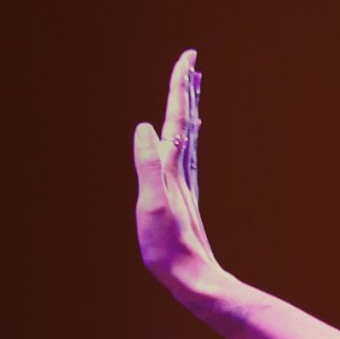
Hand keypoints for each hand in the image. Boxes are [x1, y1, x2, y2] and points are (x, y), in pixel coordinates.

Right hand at [134, 50, 222, 307]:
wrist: (193, 281)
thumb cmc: (170, 250)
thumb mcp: (153, 206)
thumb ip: (149, 166)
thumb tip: (146, 127)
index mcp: (173, 169)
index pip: (177, 118)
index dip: (180, 86)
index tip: (188, 57)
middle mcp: (182, 172)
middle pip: (186, 122)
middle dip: (185, 90)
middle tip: (191, 61)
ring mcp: (183, 185)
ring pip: (187, 138)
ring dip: (188, 110)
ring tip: (191, 88)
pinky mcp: (181, 199)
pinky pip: (183, 157)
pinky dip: (185, 138)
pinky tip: (185, 138)